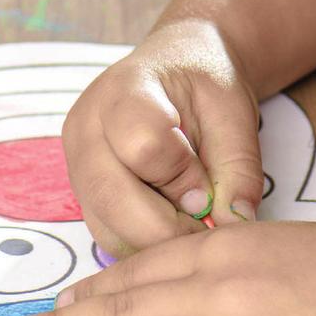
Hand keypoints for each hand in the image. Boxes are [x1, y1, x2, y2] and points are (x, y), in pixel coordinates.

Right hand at [62, 20, 264, 256]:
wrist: (178, 70)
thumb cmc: (206, 85)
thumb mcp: (235, 115)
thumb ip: (238, 169)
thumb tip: (233, 224)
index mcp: (124, 90)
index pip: (143, 146)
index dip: (185, 180)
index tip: (212, 190)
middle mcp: (85, 129)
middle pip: (113, 199)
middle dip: (169, 229)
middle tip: (208, 230)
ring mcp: (76, 165)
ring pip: (107, 228)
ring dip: (157, 242)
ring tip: (192, 226)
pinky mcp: (82, 195)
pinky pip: (108, 236)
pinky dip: (145, 245)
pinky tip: (174, 227)